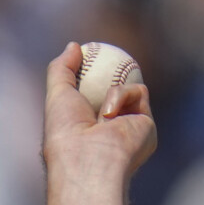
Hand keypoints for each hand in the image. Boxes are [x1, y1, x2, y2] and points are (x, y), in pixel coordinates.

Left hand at [40, 43, 156, 187]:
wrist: (90, 158)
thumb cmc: (66, 131)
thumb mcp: (57, 94)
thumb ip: (62, 69)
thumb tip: (74, 45)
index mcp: (83, 127)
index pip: (88, 96)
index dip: (87, 75)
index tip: (84, 56)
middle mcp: (107, 129)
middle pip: (111, 90)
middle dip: (108, 73)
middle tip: (100, 54)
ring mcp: (128, 127)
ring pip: (127, 86)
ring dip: (111, 91)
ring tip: (99, 112)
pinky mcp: (146, 124)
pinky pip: (139, 92)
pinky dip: (122, 96)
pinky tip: (109, 115)